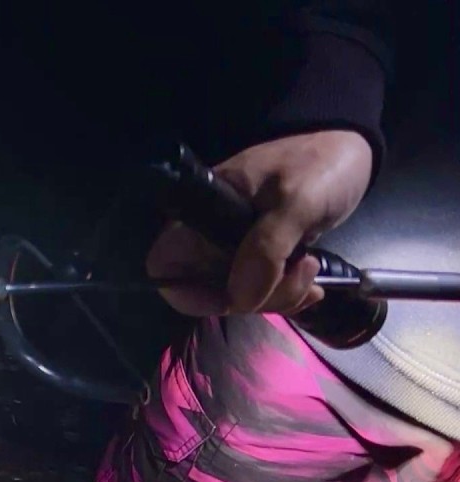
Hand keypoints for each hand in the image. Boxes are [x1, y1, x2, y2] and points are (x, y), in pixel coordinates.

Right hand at [147, 130, 373, 315]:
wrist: (351, 148)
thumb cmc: (319, 165)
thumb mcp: (296, 201)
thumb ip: (266, 249)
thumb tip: (240, 300)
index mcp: (203, 214)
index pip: (164, 264)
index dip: (186, 292)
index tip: (231, 299)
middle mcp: (210, 234)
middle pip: (206, 289)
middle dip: (252, 298)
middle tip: (297, 278)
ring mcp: (236, 247)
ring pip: (238, 294)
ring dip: (277, 297)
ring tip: (312, 269)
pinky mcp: (261, 256)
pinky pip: (262, 290)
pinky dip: (286, 294)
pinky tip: (312, 282)